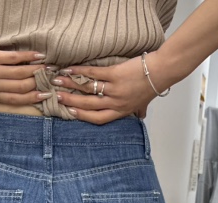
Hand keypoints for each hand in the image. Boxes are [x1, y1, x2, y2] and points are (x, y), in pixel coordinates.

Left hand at [0, 41, 52, 105]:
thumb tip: (7, 88)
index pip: (16, 99)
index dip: (32, 99)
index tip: (44, 97)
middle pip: (22, 88)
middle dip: (38, 84)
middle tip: (50, 80)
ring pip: (20, 74)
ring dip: (36, 70)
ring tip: (46, 68)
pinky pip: (14, 59)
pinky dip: (27, 57)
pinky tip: (37, 56)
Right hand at [53, 51, 170, 123]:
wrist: (160, 72)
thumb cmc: (152, 87)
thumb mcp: (144, 104)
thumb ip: (138, 111)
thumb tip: (140, 117)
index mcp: (120, 111)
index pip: (98, 119)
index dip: (82, 116)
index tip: (70, 112)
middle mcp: (116, 103)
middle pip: (88, 105)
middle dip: (70, 101)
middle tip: (57, 97)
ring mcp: (114, 89)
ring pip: (87, 89)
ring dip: (70, 85)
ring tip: (58, 81)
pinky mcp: (115, 74)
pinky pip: (94, 73)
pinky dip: (80, 71)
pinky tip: (70, 69)